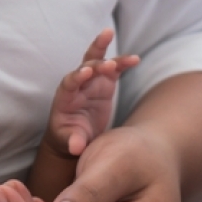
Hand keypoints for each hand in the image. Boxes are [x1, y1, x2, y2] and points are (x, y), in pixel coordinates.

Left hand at [45, 30, 141, 158]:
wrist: (75, 135)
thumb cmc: (69, 138)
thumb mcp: (70, 141)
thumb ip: (73, 141)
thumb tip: (76, 147)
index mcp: (65, 98)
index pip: (69, 83)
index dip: (76, 77)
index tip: (86, 73)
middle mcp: (78, 85)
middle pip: (84, 66)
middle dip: (96, 64)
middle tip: (108, 64)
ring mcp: (92, 81)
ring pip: (98, 61)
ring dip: (110, 54)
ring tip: (127, 55)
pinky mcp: (104, 83)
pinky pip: (114, 69)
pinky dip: (123, 63)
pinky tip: (136, 59)